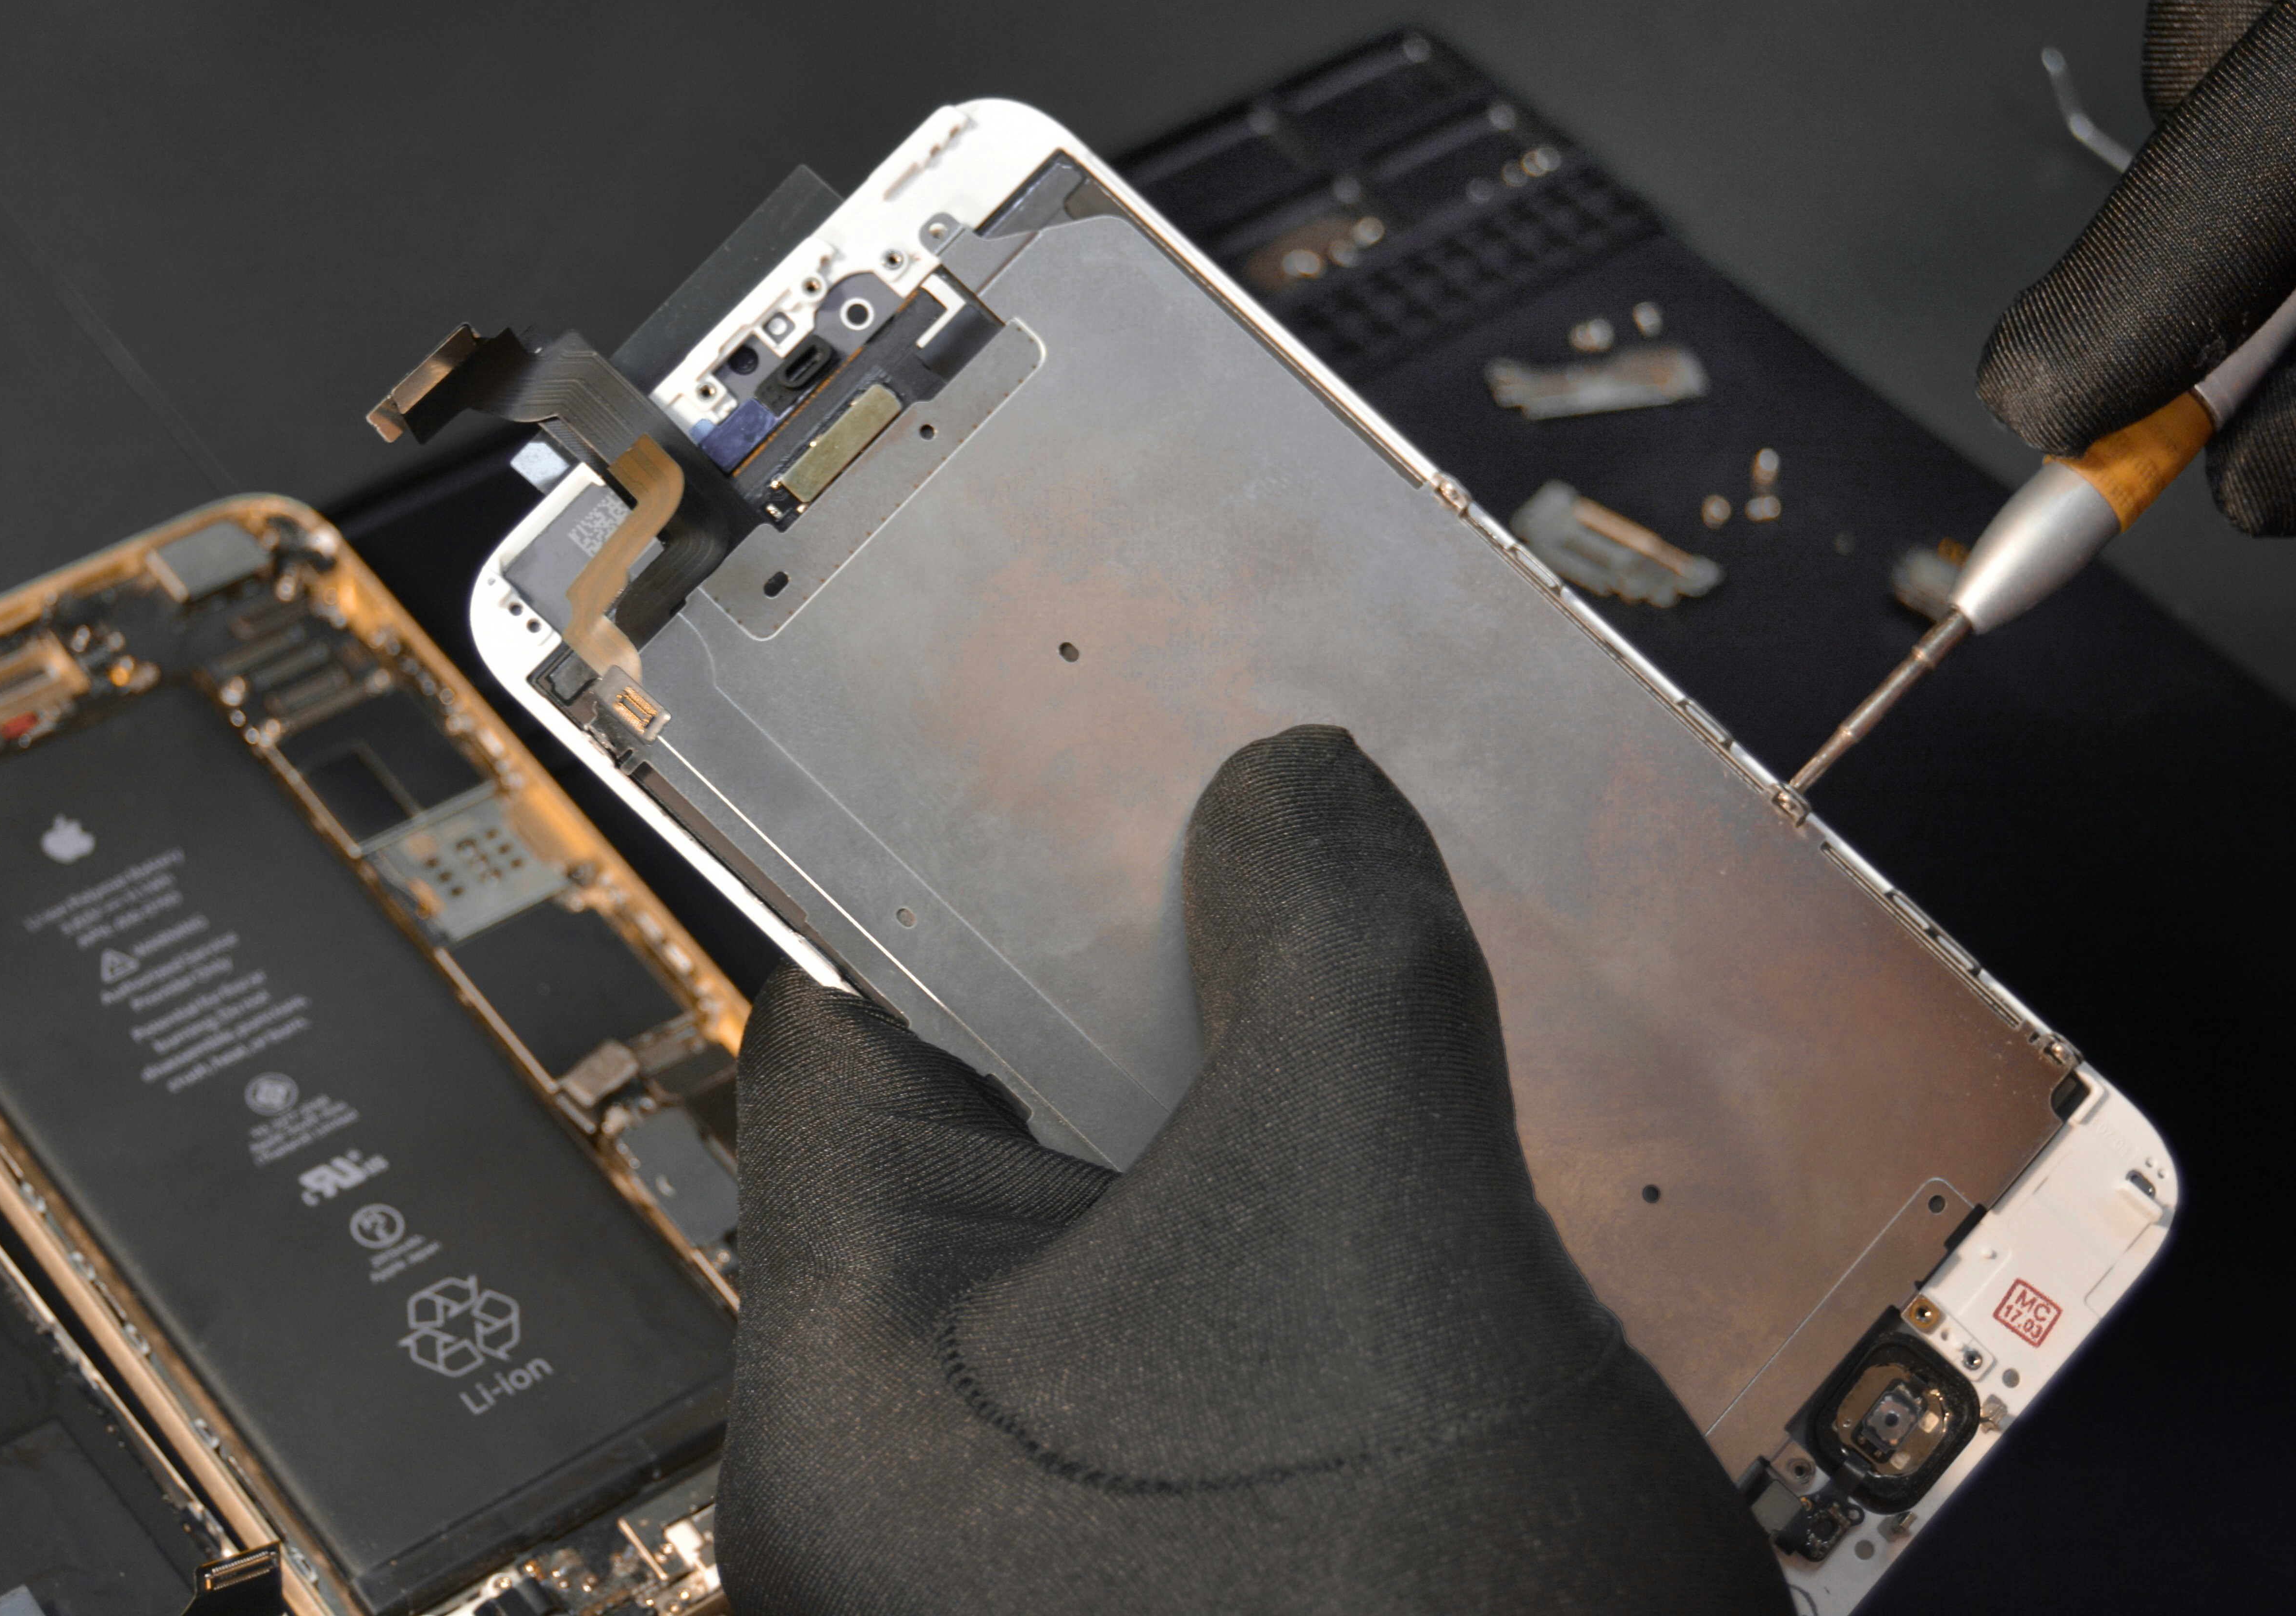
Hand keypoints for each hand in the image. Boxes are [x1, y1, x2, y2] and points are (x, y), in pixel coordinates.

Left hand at [716, 726, 1782, 1614]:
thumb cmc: (1451, 1596)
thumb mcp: (1397, 1214)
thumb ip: (1326, 954)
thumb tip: (1290, 784)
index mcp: (849, 1398)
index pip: (845, 1044)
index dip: (959, 872)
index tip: (1085, 763)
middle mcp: (894, 1492)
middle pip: (993, 1145)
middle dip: (1149, 999)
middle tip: (1287, 852)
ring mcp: (1026, 1562)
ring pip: (1122, 1253)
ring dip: (1249, 1124)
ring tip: (1380, 988)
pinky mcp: (1161, 1586)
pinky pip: (1195, 1359)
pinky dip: (1295, 1253)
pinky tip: (1424, 1174)